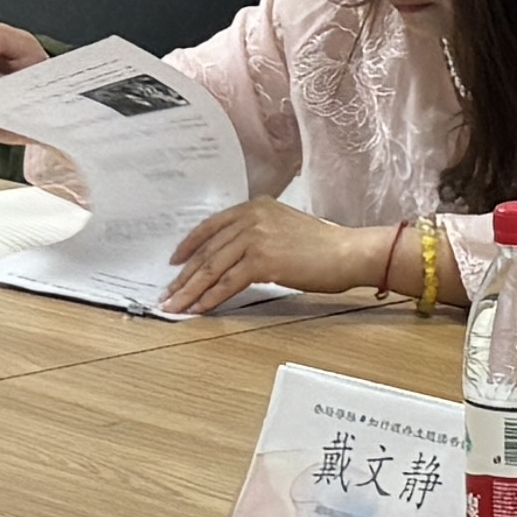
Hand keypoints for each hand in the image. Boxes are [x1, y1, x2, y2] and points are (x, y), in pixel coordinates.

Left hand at [164, 198, 388, 313]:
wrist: (348, 252)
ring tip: (175, 306)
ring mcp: (255, 238)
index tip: (174, 263)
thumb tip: (235, 258)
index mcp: (255, 207)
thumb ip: (260, 234)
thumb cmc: (325, 246)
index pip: (211, 226)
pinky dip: (209, 298)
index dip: (189, 246)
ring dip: (190, 291)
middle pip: (207, 251)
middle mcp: (251, 218)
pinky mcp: (261, 261)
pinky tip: (198, 309)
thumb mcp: (286, 228)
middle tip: (168, 294)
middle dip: (184, 277)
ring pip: (211, 269)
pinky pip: (226, 283)